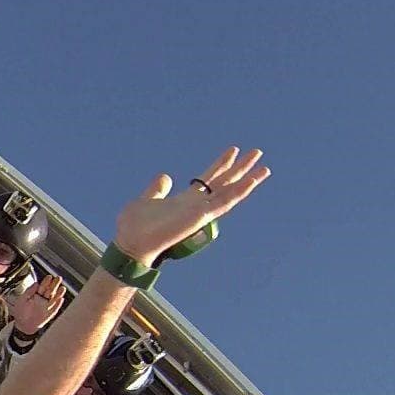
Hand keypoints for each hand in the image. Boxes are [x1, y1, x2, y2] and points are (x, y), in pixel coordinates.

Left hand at [12, 273, 66, 333]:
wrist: (23, 326)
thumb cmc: (21, 313)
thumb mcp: (22, 300)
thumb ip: (29, 292)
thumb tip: (36, 284)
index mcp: (36, 295)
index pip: (43, 287)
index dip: (46, 282)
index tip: (49, 277)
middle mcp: (43, 300)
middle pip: (50, 290)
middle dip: (54, 284)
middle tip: (58, 278)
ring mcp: (47, 307)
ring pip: (54, 298)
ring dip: (59, 293)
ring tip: (62, 288)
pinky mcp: (50, 314)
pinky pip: (55, 308)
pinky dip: (58, 304)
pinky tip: (60, 299)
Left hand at [113, 148, 269, 266]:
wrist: (130, 244)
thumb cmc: (135, 228)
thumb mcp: (146, 200)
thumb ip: (157, 189)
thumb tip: (165, 177)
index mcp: (185, 200)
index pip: (209, 179)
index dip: (221, 164)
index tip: (234, 149)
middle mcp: (196, 206)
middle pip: (224, 183)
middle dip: (240, 168)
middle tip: (257, 152)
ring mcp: (200, 212)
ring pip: (230, 193)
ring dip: (248, 180)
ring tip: (265, 168)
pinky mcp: (201, 218)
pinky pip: (224, 203)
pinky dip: (239, 192)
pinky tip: (251, 182)